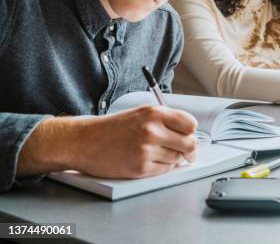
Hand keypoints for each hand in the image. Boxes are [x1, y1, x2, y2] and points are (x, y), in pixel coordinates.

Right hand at [17, 105, 198, 178]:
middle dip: (189, 149)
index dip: (191, 131)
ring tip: (156, 153)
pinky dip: (161, 168)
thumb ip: (166, 120)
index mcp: (155, 113)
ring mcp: (146, 150)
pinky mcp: (140, 168)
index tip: (188, 135)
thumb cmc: (114, 128)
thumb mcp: (142, 113)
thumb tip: (189, 133)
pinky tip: (148, 160)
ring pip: (177, 159)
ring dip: (172, 158)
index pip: (190, 124)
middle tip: (186, 152)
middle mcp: (152, 130)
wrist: (85, 141)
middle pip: (189, 144)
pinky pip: (164, 170)